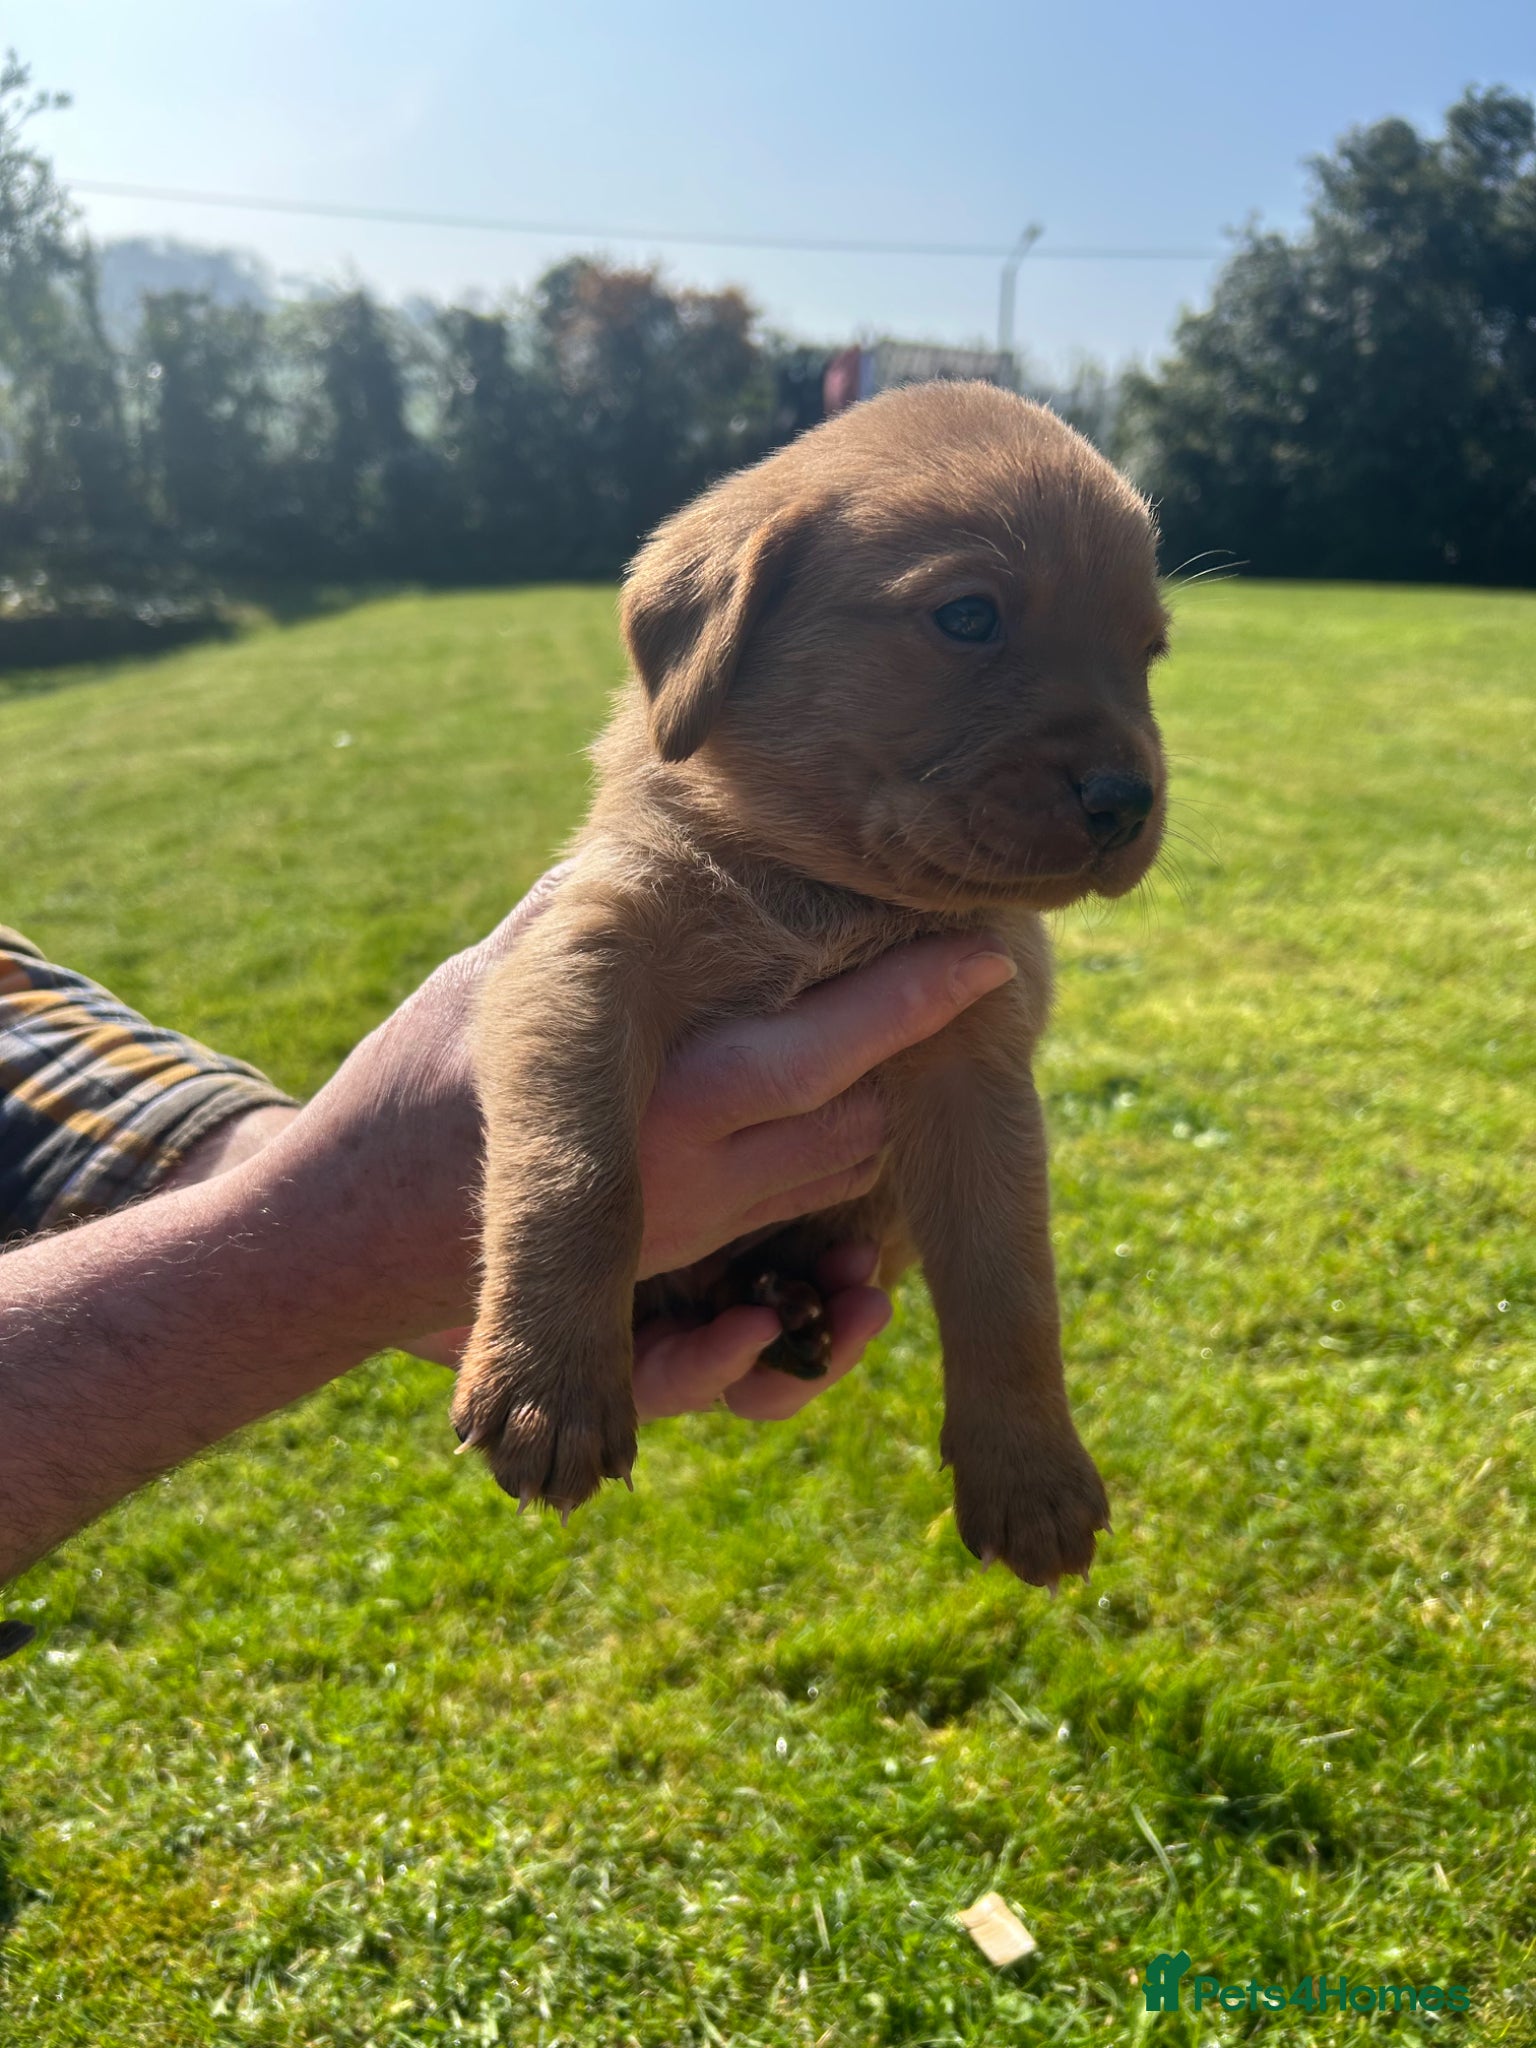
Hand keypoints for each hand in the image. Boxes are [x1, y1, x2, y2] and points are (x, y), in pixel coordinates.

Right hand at [386, 867, 1016, 1417]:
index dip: (918, 999)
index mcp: (665, 1101)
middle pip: (865, 1128)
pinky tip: (840, 1204)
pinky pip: (793, 1275)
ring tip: (891, 1061)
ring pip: (842, 1192)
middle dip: (908, 1061)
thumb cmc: (408, 1095)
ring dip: (874, 1129)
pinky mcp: (673, 1291)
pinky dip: (832, 1243)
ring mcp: (694, 1248)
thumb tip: (636, 829)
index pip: (831, 1050)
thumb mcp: (488, 980)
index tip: (991, 952)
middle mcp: (699, 1185)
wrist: (342, 1245)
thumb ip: (573, 909)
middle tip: (942, 986)